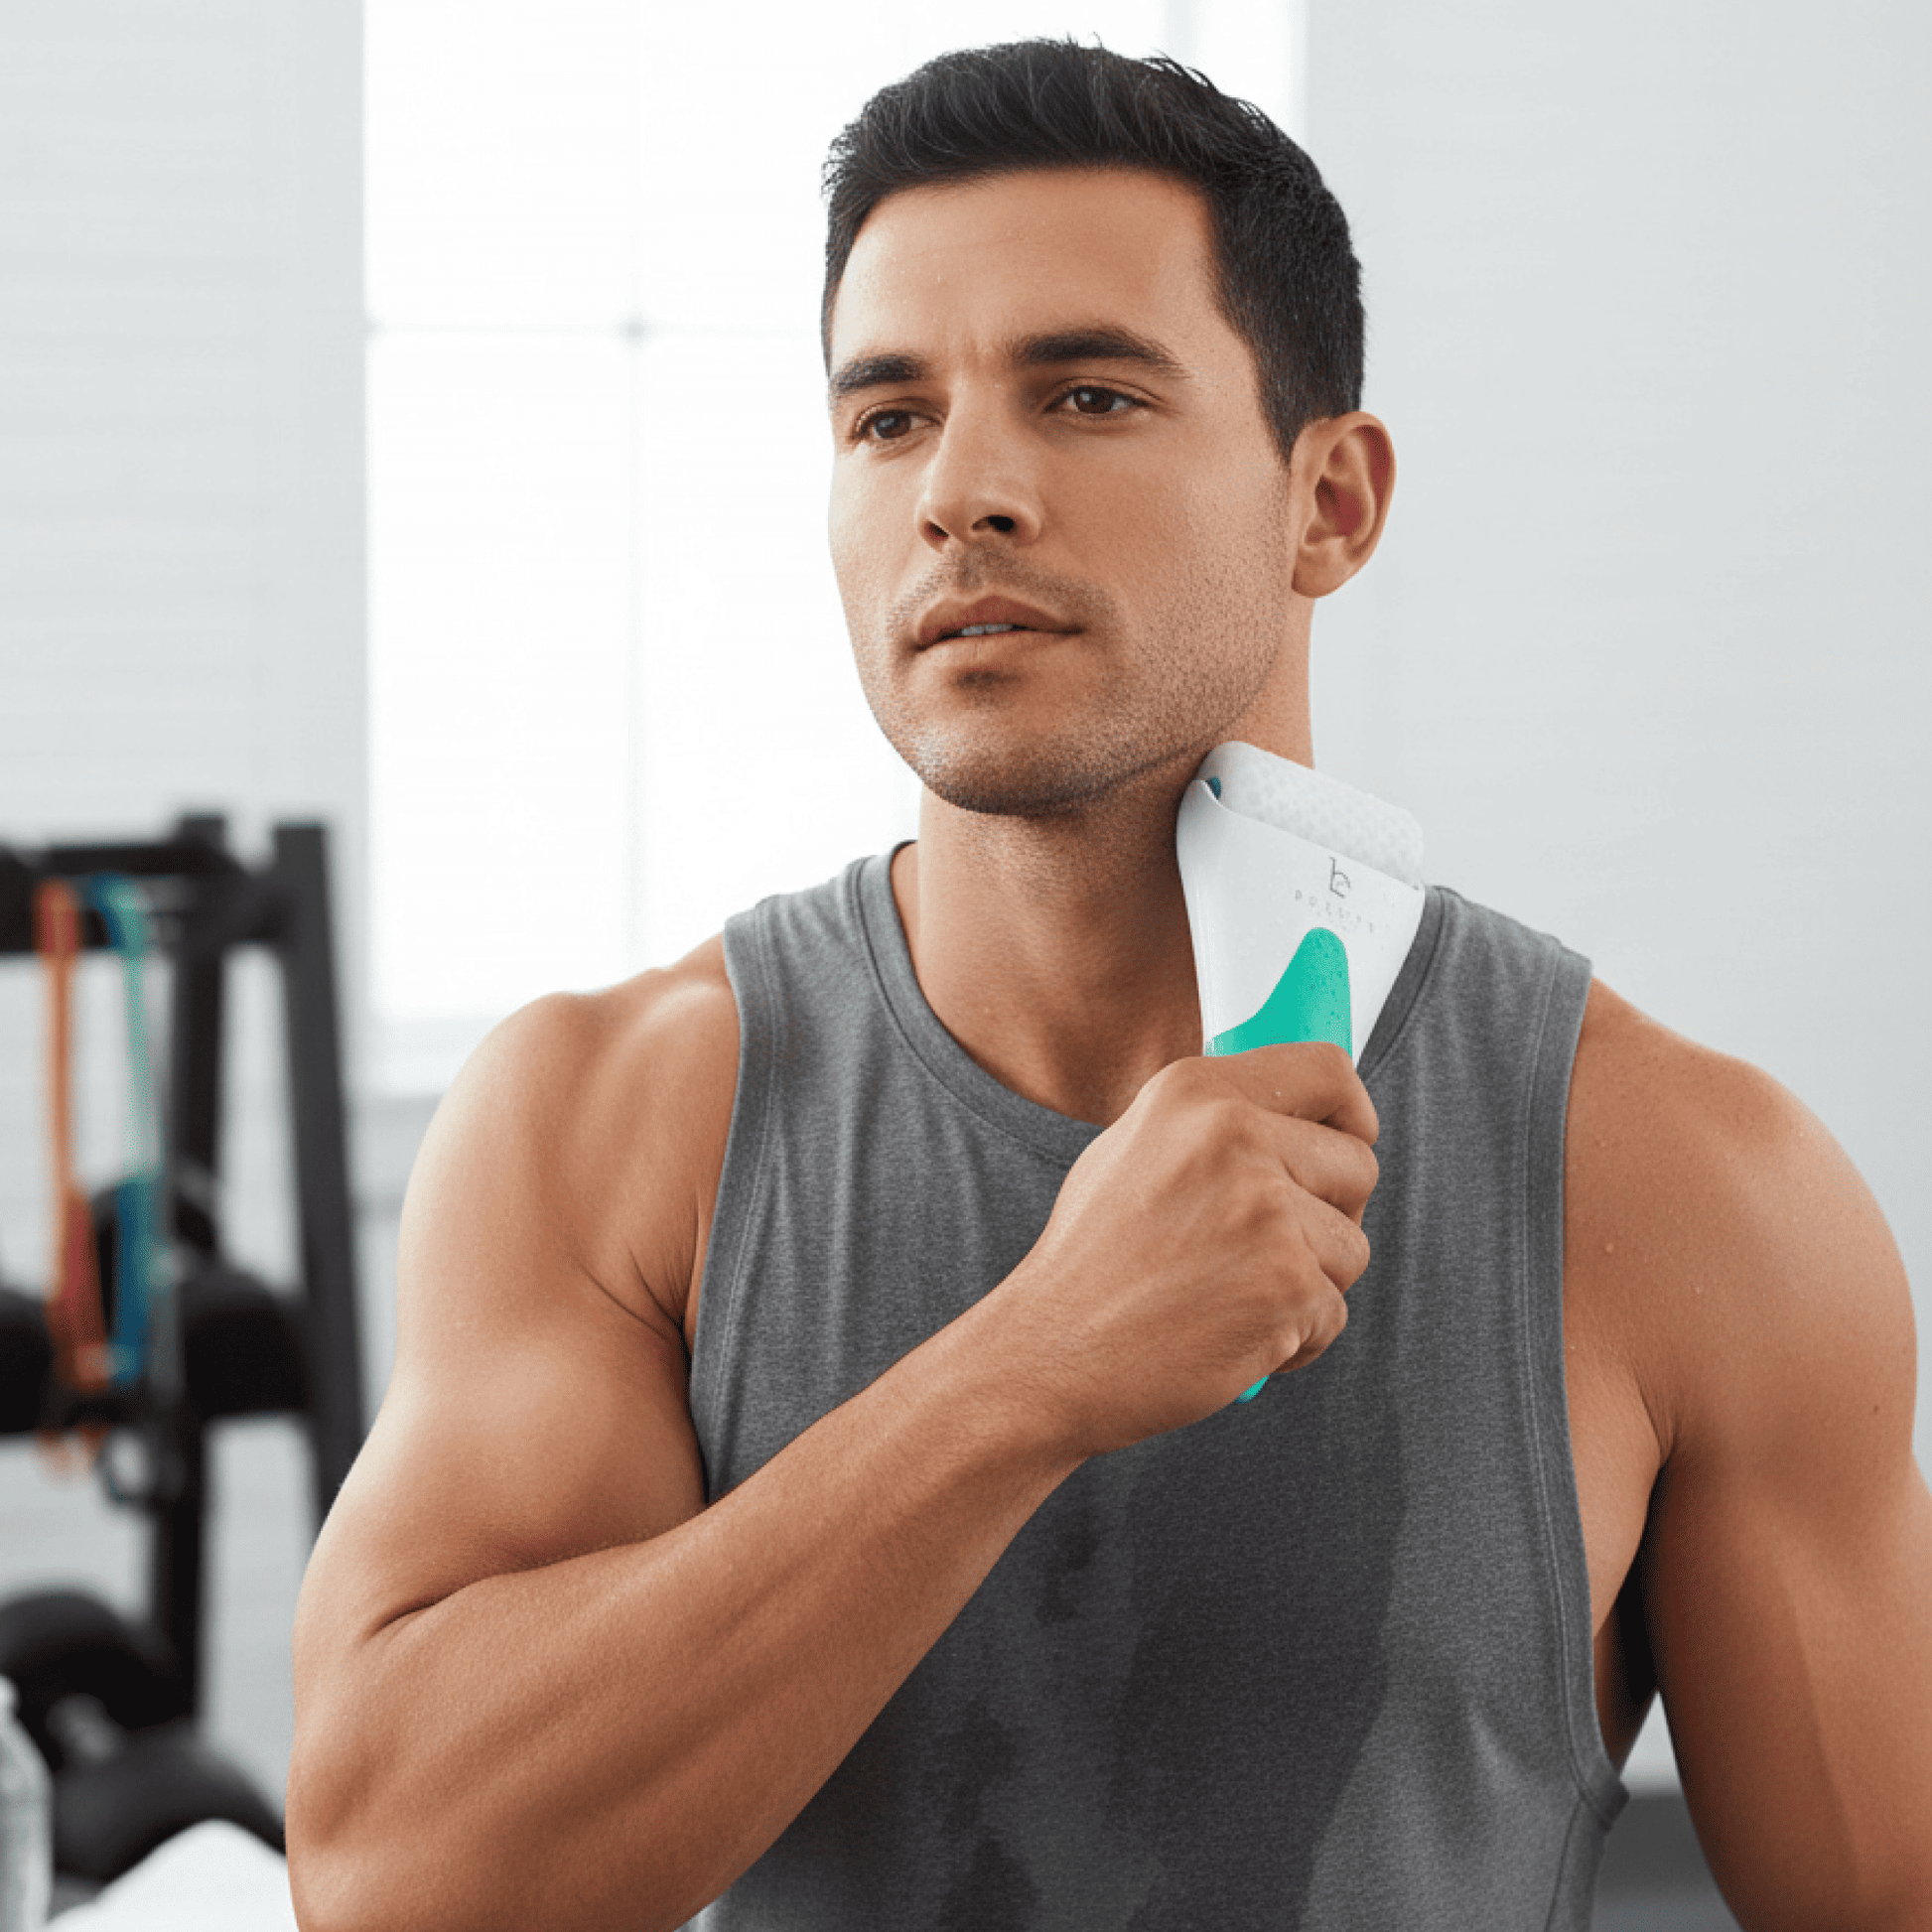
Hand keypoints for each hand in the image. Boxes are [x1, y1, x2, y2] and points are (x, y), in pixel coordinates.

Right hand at [994, 1042, 1378, 1459]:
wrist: (1048, 1355)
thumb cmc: (1090, 1262)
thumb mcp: (1132, 1149)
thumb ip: (1215, 1122)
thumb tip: (1300, 1116)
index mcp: (1195, 1091)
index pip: (1330, 1072)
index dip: (1350, 1114)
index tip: (1342, 1145)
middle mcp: (1233, 1135)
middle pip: (1358, 1164)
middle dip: (1328, 1215)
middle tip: (1265, 1250)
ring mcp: (1265, 1211)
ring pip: (1351, 1246)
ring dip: (1309, 1284)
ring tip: (1232, 1297)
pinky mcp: (1287, 1285)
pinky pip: (1334, 1312)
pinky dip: (1294, 1338)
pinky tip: (1231, 1336)